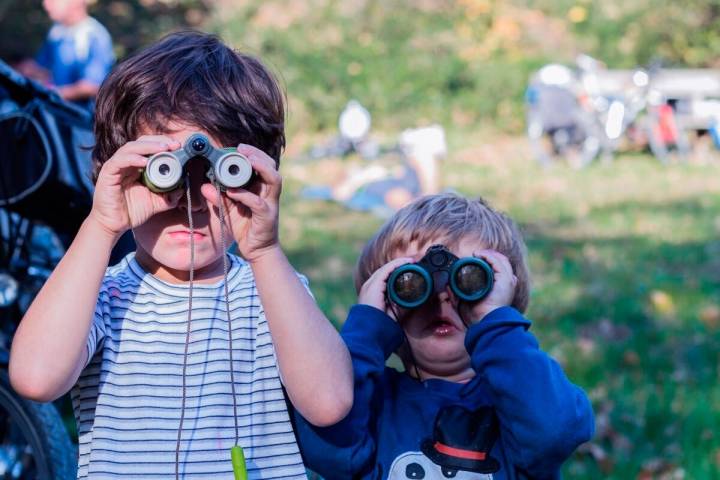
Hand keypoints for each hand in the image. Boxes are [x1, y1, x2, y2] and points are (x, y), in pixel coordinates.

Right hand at [89, 136, 183, 238]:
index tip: (179, 147)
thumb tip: (182, 188)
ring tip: (164, 149)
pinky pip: (119, 161)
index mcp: (137, 166)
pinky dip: (133, 159)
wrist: (114, 225)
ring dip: (148, 146)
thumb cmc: (132, 211)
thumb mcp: (156, 202)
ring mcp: (116, 167)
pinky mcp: (108, 174)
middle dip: (159, 141)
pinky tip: (145, 162)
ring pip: (131, 148)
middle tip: (175, 145)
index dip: (164, 144)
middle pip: (141, 142)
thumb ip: (169, 196)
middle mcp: (126, 163)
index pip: (150, 147)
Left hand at [201, 144, 280, 262]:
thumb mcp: (229, 210)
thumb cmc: (245, 227)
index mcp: (261, 188)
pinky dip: (245, 195)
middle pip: (272, 166)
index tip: (238, 147)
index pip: (263, 164)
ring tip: (247, 160)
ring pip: (273, 179)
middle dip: (257, 155)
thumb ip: (218, 197)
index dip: (253, 153)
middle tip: (241, 149)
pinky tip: (232, 192)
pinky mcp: (267, 216)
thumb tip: (204, 186)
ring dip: (261, 167)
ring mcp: (270, 204)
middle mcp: (269, 193)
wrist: (257, 250)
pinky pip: (258, 203)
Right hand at [358, 257, 413, 319]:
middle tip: (411, 263)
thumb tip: (411, 298)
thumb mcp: (392, 311)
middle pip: (385, 271)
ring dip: (399, 263)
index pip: (384, 277)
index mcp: (372, 292)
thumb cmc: (380, 324)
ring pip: (386, 268)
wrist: (370, 331)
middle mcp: (369, 287)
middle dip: (398, 265)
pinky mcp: (374, 285)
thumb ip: (399, 303)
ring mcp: (370, 285)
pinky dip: (397, 264)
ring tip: (410, 261)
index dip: (395, 272)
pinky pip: (387, 269)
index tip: (408, 270)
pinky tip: (406, 262)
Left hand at [458, 249, 516, 324]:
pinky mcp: (506, 280)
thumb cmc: (478, 316)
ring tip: (477, 254)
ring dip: (488, 254)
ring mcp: (508, 281)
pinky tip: (479, 255)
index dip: (489, 262)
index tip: (476, 260)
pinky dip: (489, 256)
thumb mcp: (465, 303)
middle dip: (489, 256)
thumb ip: (457, 295)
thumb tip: (448, 286)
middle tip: (476, 255)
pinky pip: (499, 262)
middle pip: (502, 263)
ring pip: (501, 260)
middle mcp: (507, 284)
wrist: (486, 321)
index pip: (499, 270)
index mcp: (502, 289)